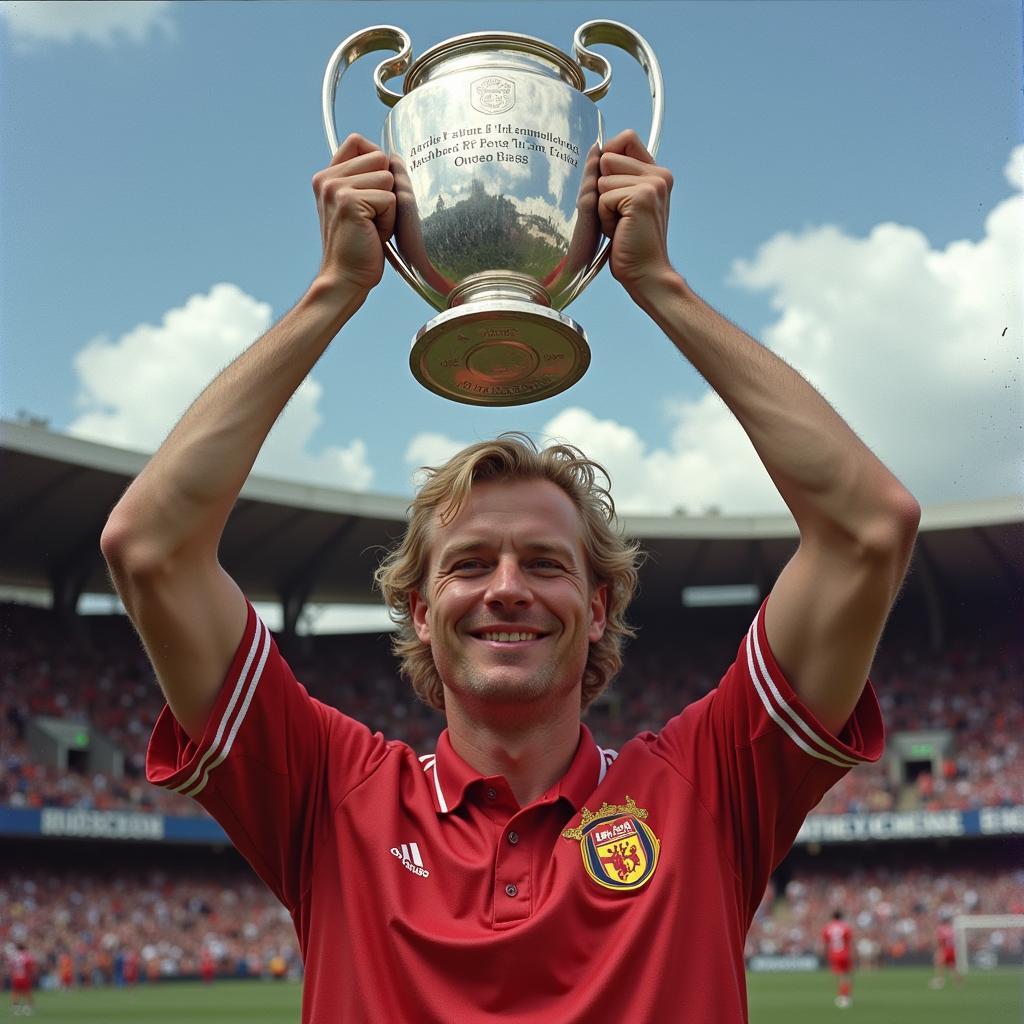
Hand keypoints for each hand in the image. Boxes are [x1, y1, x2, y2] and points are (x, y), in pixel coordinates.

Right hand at [311, 133, 395, 295]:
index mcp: (326, 177)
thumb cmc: (358, 247)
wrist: (345, 278)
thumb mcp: (358, 207)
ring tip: (372, 227)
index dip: (376, 163)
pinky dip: (389, 220)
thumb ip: (365, 179)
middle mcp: (327, 178)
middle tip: (372, 218)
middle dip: (386, 190)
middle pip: (379, 157)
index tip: (372, 193)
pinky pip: (390, 198)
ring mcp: (336, 188)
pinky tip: (374, 235)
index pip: (358, 141)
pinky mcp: (350, 201)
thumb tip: (392, 157)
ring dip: (389, 207)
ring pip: (387, 177)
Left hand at [597, 129, 674, 292]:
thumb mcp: (624, 204)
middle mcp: (659, 174)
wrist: (645, 273)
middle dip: (603, 190)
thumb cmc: (630, 244)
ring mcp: (652, 184)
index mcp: (657, 173)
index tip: (612, 188)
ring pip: (603, 179)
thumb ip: (617, 176)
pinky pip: (603, 197)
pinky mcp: (641, 197)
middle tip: (620, 216)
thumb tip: (596, 150)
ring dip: (604, 207)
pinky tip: (620, 232)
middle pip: (608, 157)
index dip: (609, 158)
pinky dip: (605, 218)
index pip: (626, 138)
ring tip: (621, 225)